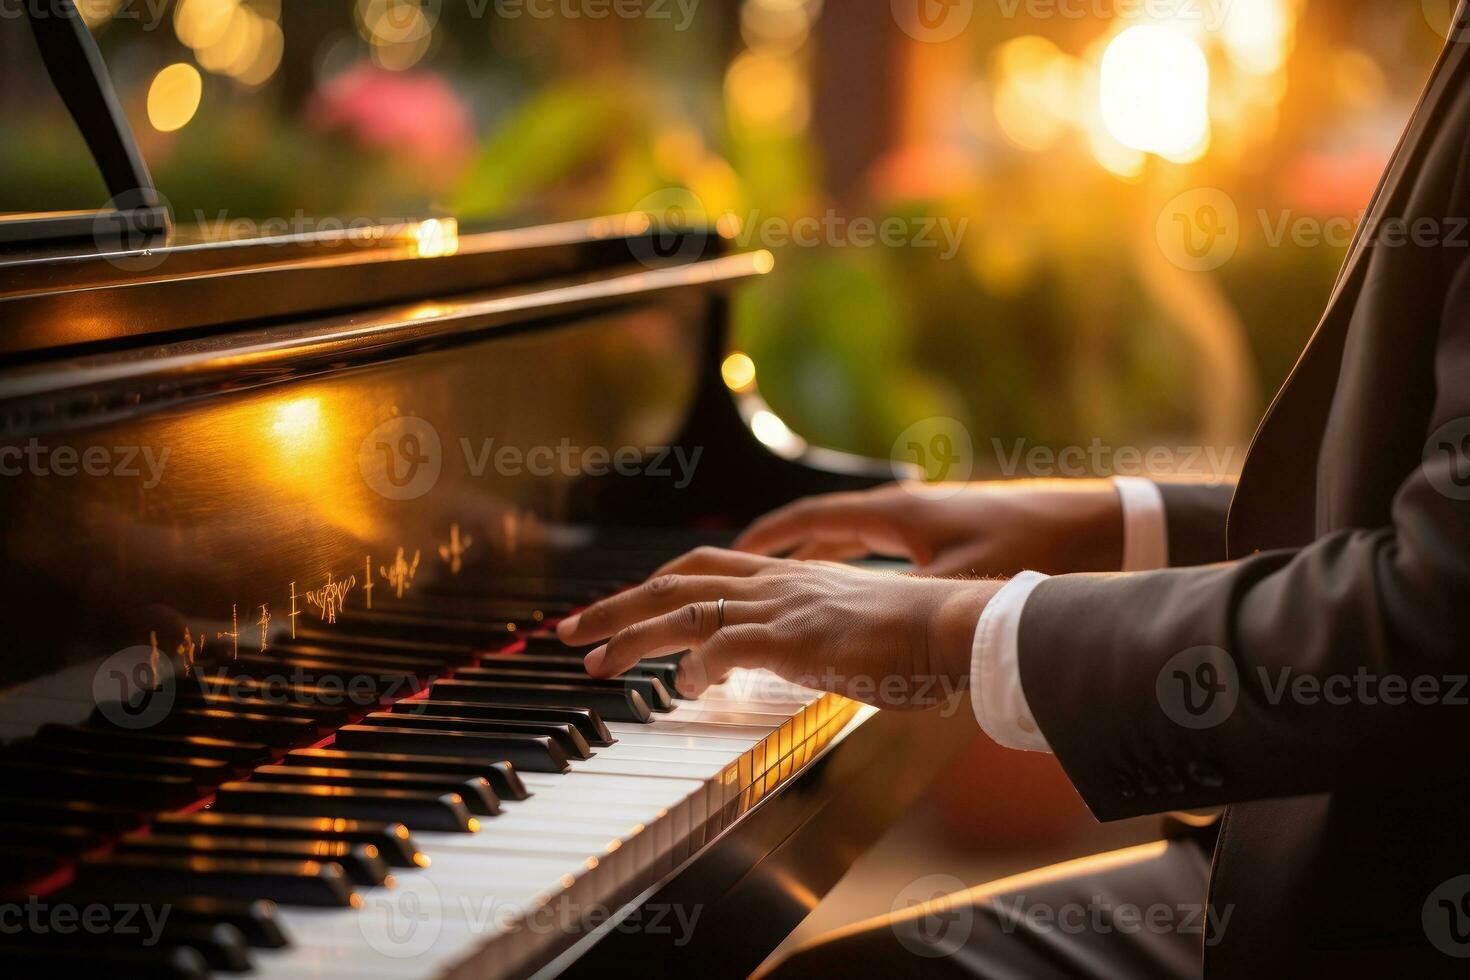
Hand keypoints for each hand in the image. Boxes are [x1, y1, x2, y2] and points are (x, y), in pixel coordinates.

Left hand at [556, 547, 1000, 707]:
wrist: (957, 626)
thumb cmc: (914, 635)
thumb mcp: (846, 628)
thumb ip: (804, 637)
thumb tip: (774, 660)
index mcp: (787, 578)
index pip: (702, 570)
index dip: (653, 587)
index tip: (618, 607)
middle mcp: (776, 583)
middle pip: (675, 582)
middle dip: (614, 604)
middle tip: (569, 630)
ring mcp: (783, 607)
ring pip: (684, 609)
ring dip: (631, 634)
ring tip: (595, 661)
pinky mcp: (796, 637)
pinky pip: (724, 647)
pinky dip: (693, 667)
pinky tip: (679, 689)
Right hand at [734, 479, 1124, 575]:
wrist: (1095, 524)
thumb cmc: (1034, 546)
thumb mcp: (965, 585)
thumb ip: (910, 607)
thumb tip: (860, 637)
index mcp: (897, 513)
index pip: (813, 517)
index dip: (769, 536)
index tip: (734, 552)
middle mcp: (902, 508)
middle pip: (821, 526)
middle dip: (777, 550)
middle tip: (739, 574)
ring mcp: (923, 519)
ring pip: (850, 537)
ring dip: (811, 558)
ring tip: (774, 586)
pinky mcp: (945, 534)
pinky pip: (878, 547)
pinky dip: (849, 565)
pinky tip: (844, 591)